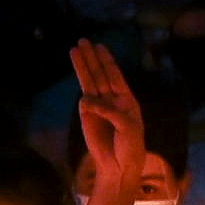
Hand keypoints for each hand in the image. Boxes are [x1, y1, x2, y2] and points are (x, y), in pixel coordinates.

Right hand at [70, 38, 147, 189]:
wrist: (119, 164)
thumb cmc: (130, 145)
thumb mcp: (127, 127)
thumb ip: (109, 111)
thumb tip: (85, 99)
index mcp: (127, 100)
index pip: (115, 76)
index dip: (108, 61)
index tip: (100, 46)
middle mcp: (112, 99)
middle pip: (100, 74)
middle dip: (92, 58)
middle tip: (83, 41)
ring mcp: (98, 106)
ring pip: (89, 82)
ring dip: (82, 66)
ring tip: (74, 49)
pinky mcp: (86, 115)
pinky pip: (84, 100)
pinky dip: (84, 94)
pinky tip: (86, 93)